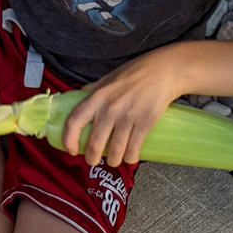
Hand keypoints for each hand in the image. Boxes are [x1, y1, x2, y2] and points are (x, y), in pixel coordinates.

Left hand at [62, 48, 185, 167]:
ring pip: (115, 151)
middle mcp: (109, 109)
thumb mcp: (108, 78)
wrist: (164, 71)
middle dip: (92, 158)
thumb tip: (79, 96)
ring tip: (114, 161)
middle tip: (93, 161)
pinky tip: (130, 158)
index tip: (71, 149)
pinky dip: (130, 158)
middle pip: (94, 144)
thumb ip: (93, 90)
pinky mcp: (145, 123)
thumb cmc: (135, 73)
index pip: (73, 121)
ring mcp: (128, 117)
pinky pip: (133, 149)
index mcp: (96, 97)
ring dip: (113, 161)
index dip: (68, 139)